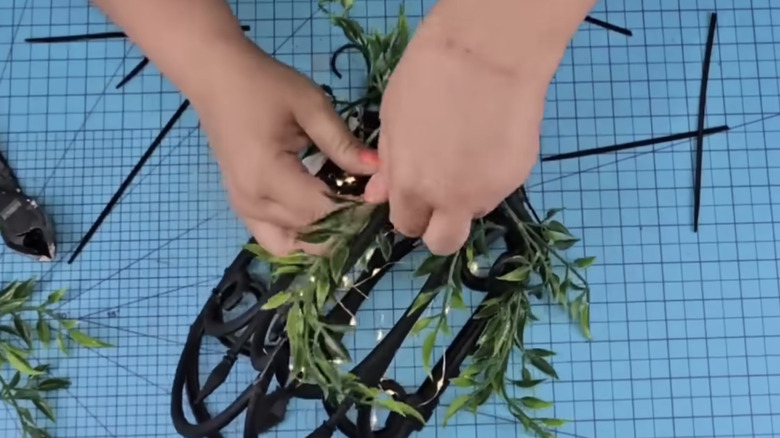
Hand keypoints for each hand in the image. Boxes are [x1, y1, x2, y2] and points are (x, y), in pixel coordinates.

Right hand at [192, 39, 378, 255]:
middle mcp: (253, 202)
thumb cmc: (263, 84)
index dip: (356, 209)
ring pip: (294, 246)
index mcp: (269, 176)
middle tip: (368, 200)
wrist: (215, 75)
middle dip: (345, 223)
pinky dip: (302, 236)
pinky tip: (322, 215)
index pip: (324, 212)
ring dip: (324, 235)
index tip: (379, 195)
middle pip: (311, 233)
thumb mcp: (311, 106)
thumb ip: (343, 143)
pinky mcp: (243, 208)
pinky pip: (276, 239)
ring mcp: (244, 209)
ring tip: (346, 210)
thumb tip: (378, 170)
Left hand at [364, 13, 555, 255]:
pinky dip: (492, 174)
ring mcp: (489, 191)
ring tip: (470, 149)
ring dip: (468, 196)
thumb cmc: (428, 75)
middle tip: (442, 196)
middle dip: (439, 228)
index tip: (416, 196)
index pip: (407, 226)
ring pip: (475, 211)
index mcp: (411, 186)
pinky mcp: (518, 177)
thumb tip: (377, 195)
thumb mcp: (393, 119)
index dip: (411, 212)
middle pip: (444, 243)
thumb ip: (388, 165)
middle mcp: (450, 200)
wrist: (486, 52)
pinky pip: (500, 188)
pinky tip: (491, 137)